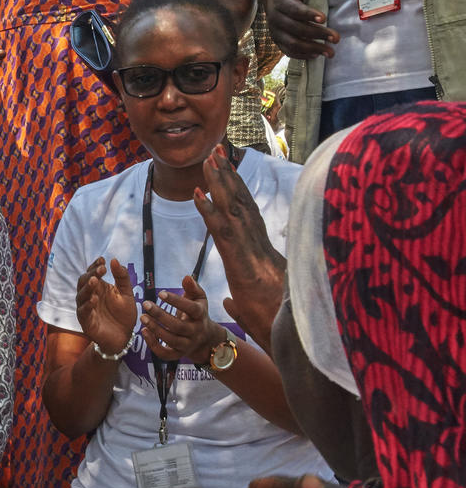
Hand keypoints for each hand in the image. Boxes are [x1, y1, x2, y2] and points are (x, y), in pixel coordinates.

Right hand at [76, 256, 136, 354]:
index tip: (103, 260)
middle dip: (91, 274)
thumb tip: (114, 259)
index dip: (95, 266)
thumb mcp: (126, 293)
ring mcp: (86, 308)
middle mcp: (90, 296)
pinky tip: (94, 299)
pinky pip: (83, 312)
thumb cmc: (124, 314)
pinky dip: (87, 305)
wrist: (124, 336)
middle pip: (84, 281)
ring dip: (87, 287)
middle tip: (101, 269)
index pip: (92, 273)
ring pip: (81, 295)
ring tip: (95, 281)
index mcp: (98, 287)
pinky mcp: (86, 321)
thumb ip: (122, 277)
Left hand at [139, 275, 223, 363]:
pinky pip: (165, 354)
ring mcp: (187, 344)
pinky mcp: (178, 354)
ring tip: (142, 317)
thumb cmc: (197, 313)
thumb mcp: (199, 299)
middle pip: (178, 326)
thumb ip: (193, 287)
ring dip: (155, 329)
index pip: (191, 309)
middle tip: (146, 304)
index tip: (160, 293)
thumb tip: (186, 277)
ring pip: (171, 340)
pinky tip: (144, 332)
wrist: (205, 339)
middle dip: (160, 315)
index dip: (176, 301)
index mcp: (200, 315)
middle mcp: (195, 331)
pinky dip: (153, 345)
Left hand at [194, 145, 285, 354]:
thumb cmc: (274, 326)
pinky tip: (198, 195)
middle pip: (241, 204)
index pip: (246, 218)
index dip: (235, 194)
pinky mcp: (242, 263)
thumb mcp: (251, 311)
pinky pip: (223, 232)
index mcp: (260, 254)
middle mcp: (258, 246)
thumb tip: (231, 300)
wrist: (288, 336)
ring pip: (233, 211)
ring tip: (209, 160)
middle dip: (228, 176)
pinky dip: (210, 212)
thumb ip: (240, 301)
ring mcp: (251, 252)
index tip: (225, 174)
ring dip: (219, 183)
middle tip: (217, 151)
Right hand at [263, 0, 338, 58]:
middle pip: (296, 29)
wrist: (272, 0)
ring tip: (330, 52)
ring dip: (312, 49)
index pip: (294, 10)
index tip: (324, 18)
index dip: (308, 15)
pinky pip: (289, 51)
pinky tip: (317, 55)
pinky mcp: (278, 41)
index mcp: (279, 2)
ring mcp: (275, 32)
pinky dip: (303, 55)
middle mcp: (275, 19)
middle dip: (317, 34)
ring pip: (293, 43)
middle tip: (336, 38)